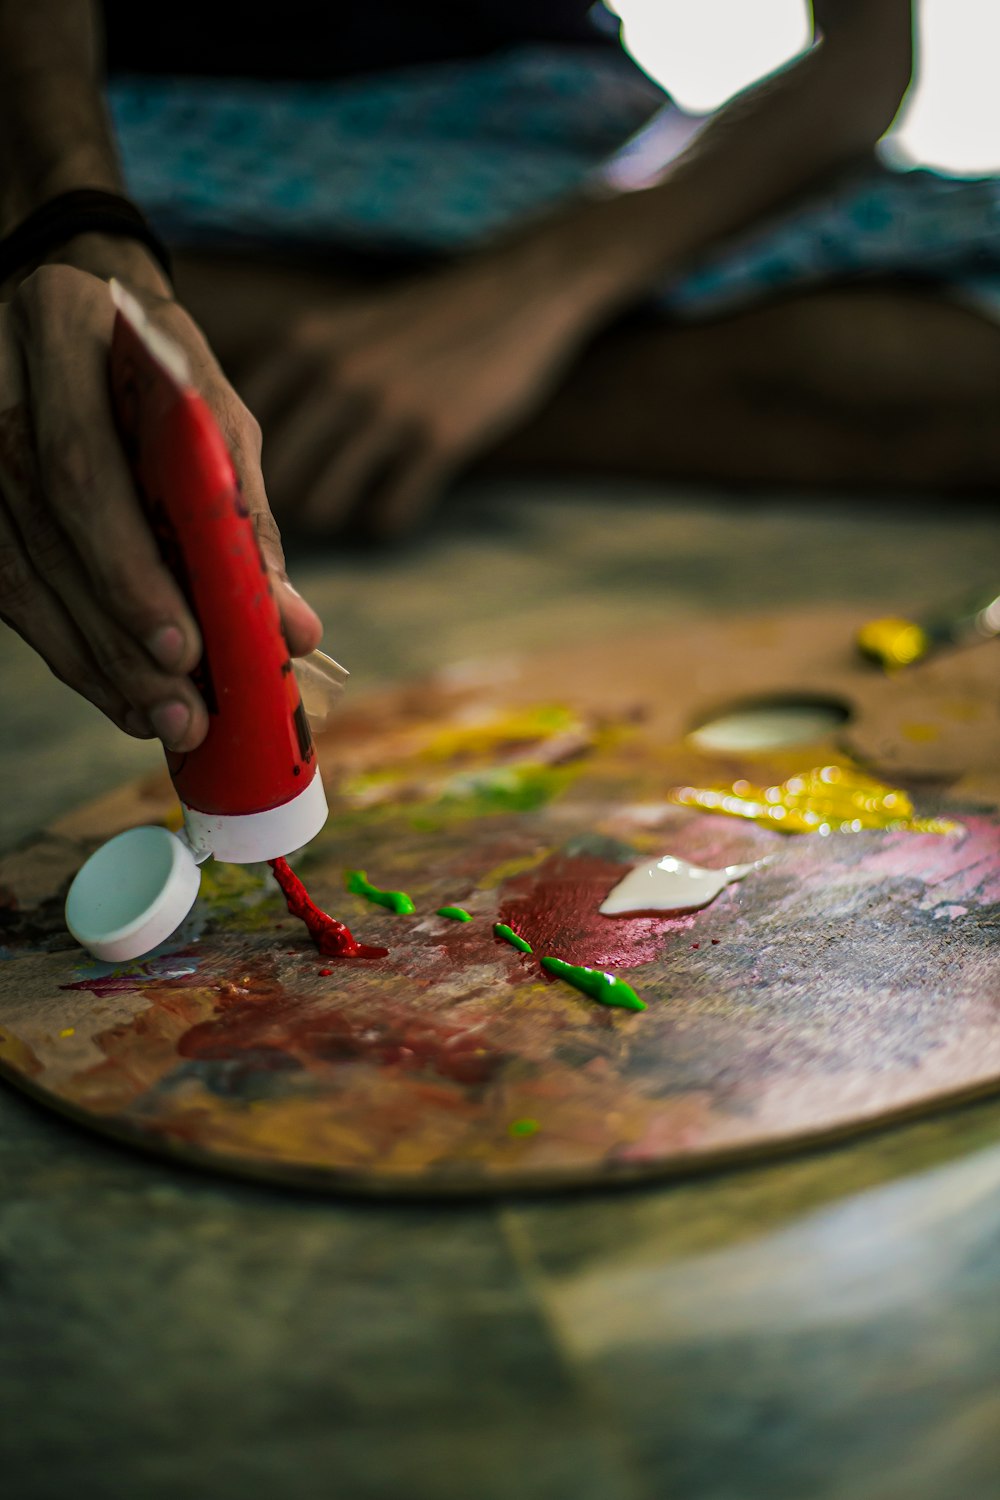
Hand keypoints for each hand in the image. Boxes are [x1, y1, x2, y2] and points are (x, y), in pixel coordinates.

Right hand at [0, 250, 321, 751]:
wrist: (81, 327)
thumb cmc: (162, 377)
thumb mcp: (213, 414)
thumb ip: (242, 511)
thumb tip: (291, 629)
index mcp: (65, 326)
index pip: (88, 461)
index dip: (131, 564)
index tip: (189, 647)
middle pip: (47, 523)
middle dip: (121, 627)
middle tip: (181, 707)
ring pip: (16, 568)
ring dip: (93, 658)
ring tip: (160, 719)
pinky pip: (3, 584)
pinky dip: (67, 648)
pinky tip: (117, 694)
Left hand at [241, 241, 602, 539]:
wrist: (518, 290)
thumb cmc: (425, 320)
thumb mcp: (342, 328)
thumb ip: (296, 375)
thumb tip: (244, 447)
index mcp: (300, 346)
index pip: (236, 433)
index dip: (243, 472)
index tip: (260, 490)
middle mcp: (334, 378)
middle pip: (276, 482)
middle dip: (287, 509)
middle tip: (310, 513)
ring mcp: (386, 411)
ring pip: (324, 508)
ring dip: (337, 519)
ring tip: (353, 506)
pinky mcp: (438, 440)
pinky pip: (388, 515)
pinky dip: (389, 521)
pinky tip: (401, 500)